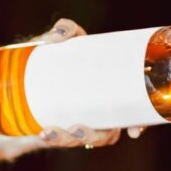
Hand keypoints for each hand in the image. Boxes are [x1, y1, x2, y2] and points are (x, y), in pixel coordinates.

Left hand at [31, 18, 144, 147]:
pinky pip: (62, 139)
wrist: (30, 73)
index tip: (133, 132)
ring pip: (82, 140)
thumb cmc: (62, 57)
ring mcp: (82, 125)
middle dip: (95, 136)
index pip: (136, 117)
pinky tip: (43, 133)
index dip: (140, 126)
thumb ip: (67, 30)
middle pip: (107, 136)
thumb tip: (60, 36)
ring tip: (50, 131)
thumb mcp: (69, 42)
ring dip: (68, 139)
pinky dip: (53, 138)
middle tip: (78, 129)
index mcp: (115, 99)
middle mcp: (102, 117)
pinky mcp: (61, 130)